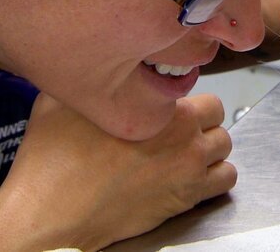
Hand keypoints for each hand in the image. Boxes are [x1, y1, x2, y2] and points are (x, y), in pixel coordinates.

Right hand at [0, 92, 235, 250]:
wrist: (53, 212)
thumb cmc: (55, 162)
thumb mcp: (63, 99)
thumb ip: (90, 79)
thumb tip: (90, 67)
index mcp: (162, 106)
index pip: (195, 86)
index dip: (180, 95)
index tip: (167, 103)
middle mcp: (184, 136)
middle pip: (217, 114)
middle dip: (200, 117)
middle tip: (178, 125)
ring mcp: (189, 168)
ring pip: (224, 146)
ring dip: (209, 145)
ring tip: (185, 150)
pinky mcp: (188, 198)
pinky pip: (226, 179)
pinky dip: (216, 175)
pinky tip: (194, 175)